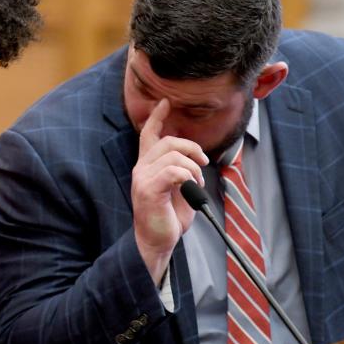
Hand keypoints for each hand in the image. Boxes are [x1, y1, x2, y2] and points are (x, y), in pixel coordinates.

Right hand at [131, 99, 208, 283]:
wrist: (157, 241)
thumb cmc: (168, 217)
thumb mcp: (178, 188)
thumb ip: (180, 169)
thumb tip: (195, 158)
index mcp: (147, 165)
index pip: (148, 134)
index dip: (156, 117)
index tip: (165, 103)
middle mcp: (141, 168)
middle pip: (168, 141)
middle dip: (192, 148)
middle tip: (203, 165)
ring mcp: (142, 178)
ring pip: (174, 155)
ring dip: (194, 168)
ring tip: (197, 184)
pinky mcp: (148, 189)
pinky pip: (174, 171)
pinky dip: (189, 177)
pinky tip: (191, 189)